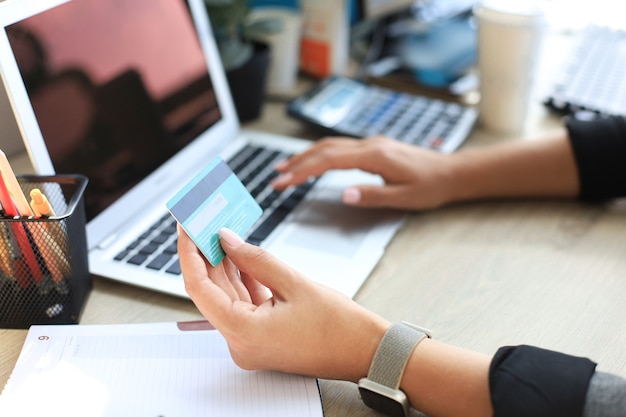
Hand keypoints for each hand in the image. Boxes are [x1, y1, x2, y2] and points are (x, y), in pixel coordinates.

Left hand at [178, 226, 389, 380]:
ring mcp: (249, 341)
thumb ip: (255, 259)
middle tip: (201, 223)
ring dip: (222, 265)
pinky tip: (238, 254)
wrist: (364, 351)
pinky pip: (242, 304)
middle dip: (205, 255)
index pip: (199, 288)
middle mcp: (240, 342)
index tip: (185, 228)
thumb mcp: (295, 283)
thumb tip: (226, 239)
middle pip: (210, 291)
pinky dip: (240, 279)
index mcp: (243, 333)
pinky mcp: (260, 336)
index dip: (189, 254)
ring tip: (218, 233)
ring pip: (226, 296)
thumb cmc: (339, 327)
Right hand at [271, 136, 458, 209]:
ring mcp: (371, 143)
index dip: (303, 171)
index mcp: (374, 156)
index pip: (329, 161)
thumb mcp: (404, 197)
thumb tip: (344, 194)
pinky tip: (313, 160)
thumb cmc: (430, 186)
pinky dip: (321, 153)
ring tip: (285, 168)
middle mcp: (370, 145)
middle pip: (324, 149)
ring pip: (330, 145)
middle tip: (276, 178)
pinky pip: (340, 147)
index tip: (285, 182)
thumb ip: (373, 196)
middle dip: (297, 163)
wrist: (451, 172)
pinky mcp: (374, 147)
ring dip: (306, 155)